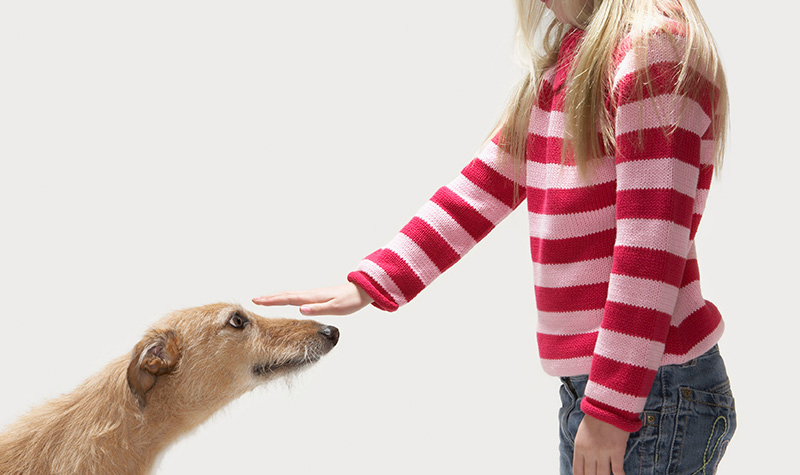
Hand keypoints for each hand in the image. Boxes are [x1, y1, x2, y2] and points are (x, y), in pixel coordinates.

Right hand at [252, 282, 372, 315]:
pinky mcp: (317, 298)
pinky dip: (286, 298)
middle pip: (286, 296)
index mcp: (312, 298)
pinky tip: (285, 301)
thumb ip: (319, 309)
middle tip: (254, 299)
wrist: (361, 291)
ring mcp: (313, 295)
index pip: (288, 299)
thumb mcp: (336, 308)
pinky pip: (297, 298)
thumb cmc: (350, 301)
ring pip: (291, 296)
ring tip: (264, 300)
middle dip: (270, 298)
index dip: (273, 300)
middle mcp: (310, 295)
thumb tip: (301, 310)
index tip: (258, 301)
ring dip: (276, 298)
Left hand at [573, 414, 628, 474]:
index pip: (578, 471)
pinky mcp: (616, 451)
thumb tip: (585, 464)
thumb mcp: (582, 434)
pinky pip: (618, 470)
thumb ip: (582, 449)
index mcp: (579, 447)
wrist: (608, 406)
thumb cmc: (596, 418)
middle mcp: (589, 452)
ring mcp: (603, 452)